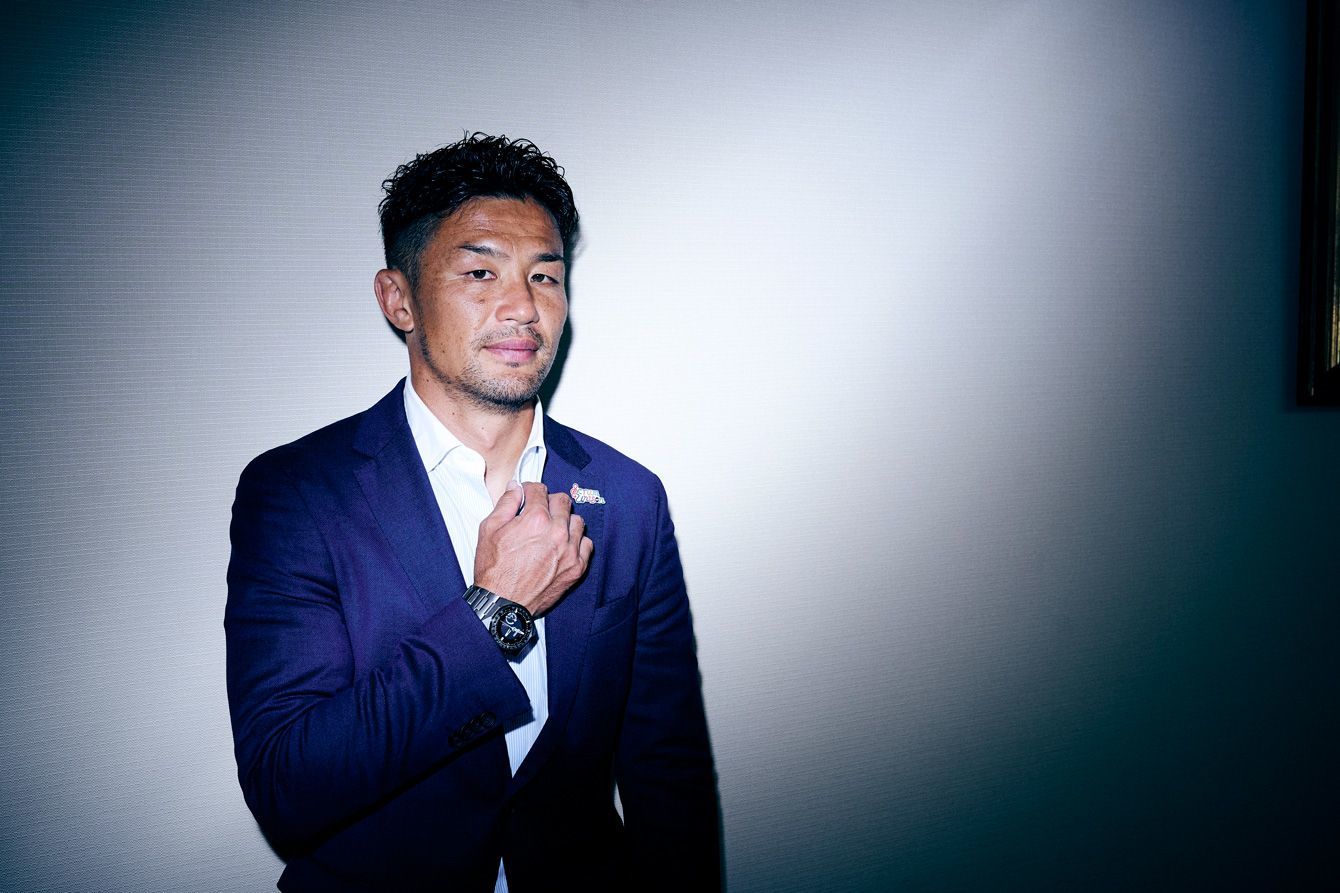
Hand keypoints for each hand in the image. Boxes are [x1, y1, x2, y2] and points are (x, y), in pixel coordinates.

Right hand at [474, 481, 592, 616]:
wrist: (502, 603)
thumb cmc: (494, 569)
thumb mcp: (489, 529)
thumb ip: (506, 504)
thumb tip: (516, 487)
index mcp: (535, 519)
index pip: (540, 490)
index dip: (530, 490)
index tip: (527, 496)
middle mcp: (557, 532)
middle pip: (562, 501)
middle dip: (549, 502)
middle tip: (539, 511)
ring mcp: (569, 550)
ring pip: (577, 521)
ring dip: (565, 520)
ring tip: (552, 529)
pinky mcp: (577, 568)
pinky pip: (586, 544)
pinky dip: (577, 541)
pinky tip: (563, 545)